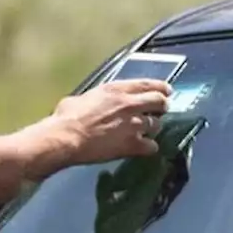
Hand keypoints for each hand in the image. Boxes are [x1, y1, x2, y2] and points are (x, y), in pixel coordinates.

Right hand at [52, 78, 172, 163]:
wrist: (66, 137)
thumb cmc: (67, 118)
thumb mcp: (81, 98)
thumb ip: (95, 98)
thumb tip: (90, 102)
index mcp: (116, 89)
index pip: (148, 84)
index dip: (160, 87)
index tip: (166, 90)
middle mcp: (129, 104)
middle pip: (160, 102)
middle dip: (162, 105)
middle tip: (161, 109)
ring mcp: (133, 124)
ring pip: (157, 124)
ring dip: (153, 127)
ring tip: (147, 130)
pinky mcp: (132, 144)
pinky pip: (152, 146)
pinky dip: (149, 148)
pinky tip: (143, 148)